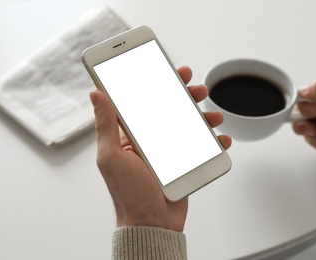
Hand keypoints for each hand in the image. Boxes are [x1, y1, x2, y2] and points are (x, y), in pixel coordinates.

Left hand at [89, 66, 231, 231]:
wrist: (151, 224)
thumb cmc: (128, 194)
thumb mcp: (111, 157)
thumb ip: (105, 125)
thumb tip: (95, 94)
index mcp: (129, 135)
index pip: (141, 102)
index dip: (153, 83)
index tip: (165, 68)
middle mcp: (149, 140)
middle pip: (168, 109)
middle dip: (183, 95)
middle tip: (195, 87)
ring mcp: (168, 151)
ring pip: (187, 125)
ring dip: (202, 115)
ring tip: (213, 115)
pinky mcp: (183, 163)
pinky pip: (200, 147)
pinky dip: (212, 141)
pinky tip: (220, 138)